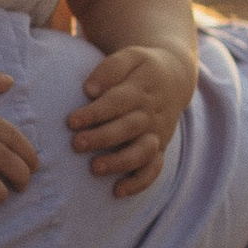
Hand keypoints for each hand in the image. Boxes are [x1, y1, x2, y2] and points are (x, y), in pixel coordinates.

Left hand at [69, 43, 194, 195]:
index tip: (72, 121)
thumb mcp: (130, 56)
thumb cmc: (141, 68)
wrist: (175, 75)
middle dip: (103, 138)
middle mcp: (151, 113)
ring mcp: (157, 133)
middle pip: (128, 127)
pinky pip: (154, 169)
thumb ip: (110, 69)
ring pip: (143, 151)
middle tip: (77, 144)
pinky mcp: (160, 148)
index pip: (118, 101)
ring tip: (95, 168)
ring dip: (120, 162)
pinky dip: (139, 182)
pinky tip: (118, 191)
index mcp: (142, 89)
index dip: (96, 112)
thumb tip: (90, 90)